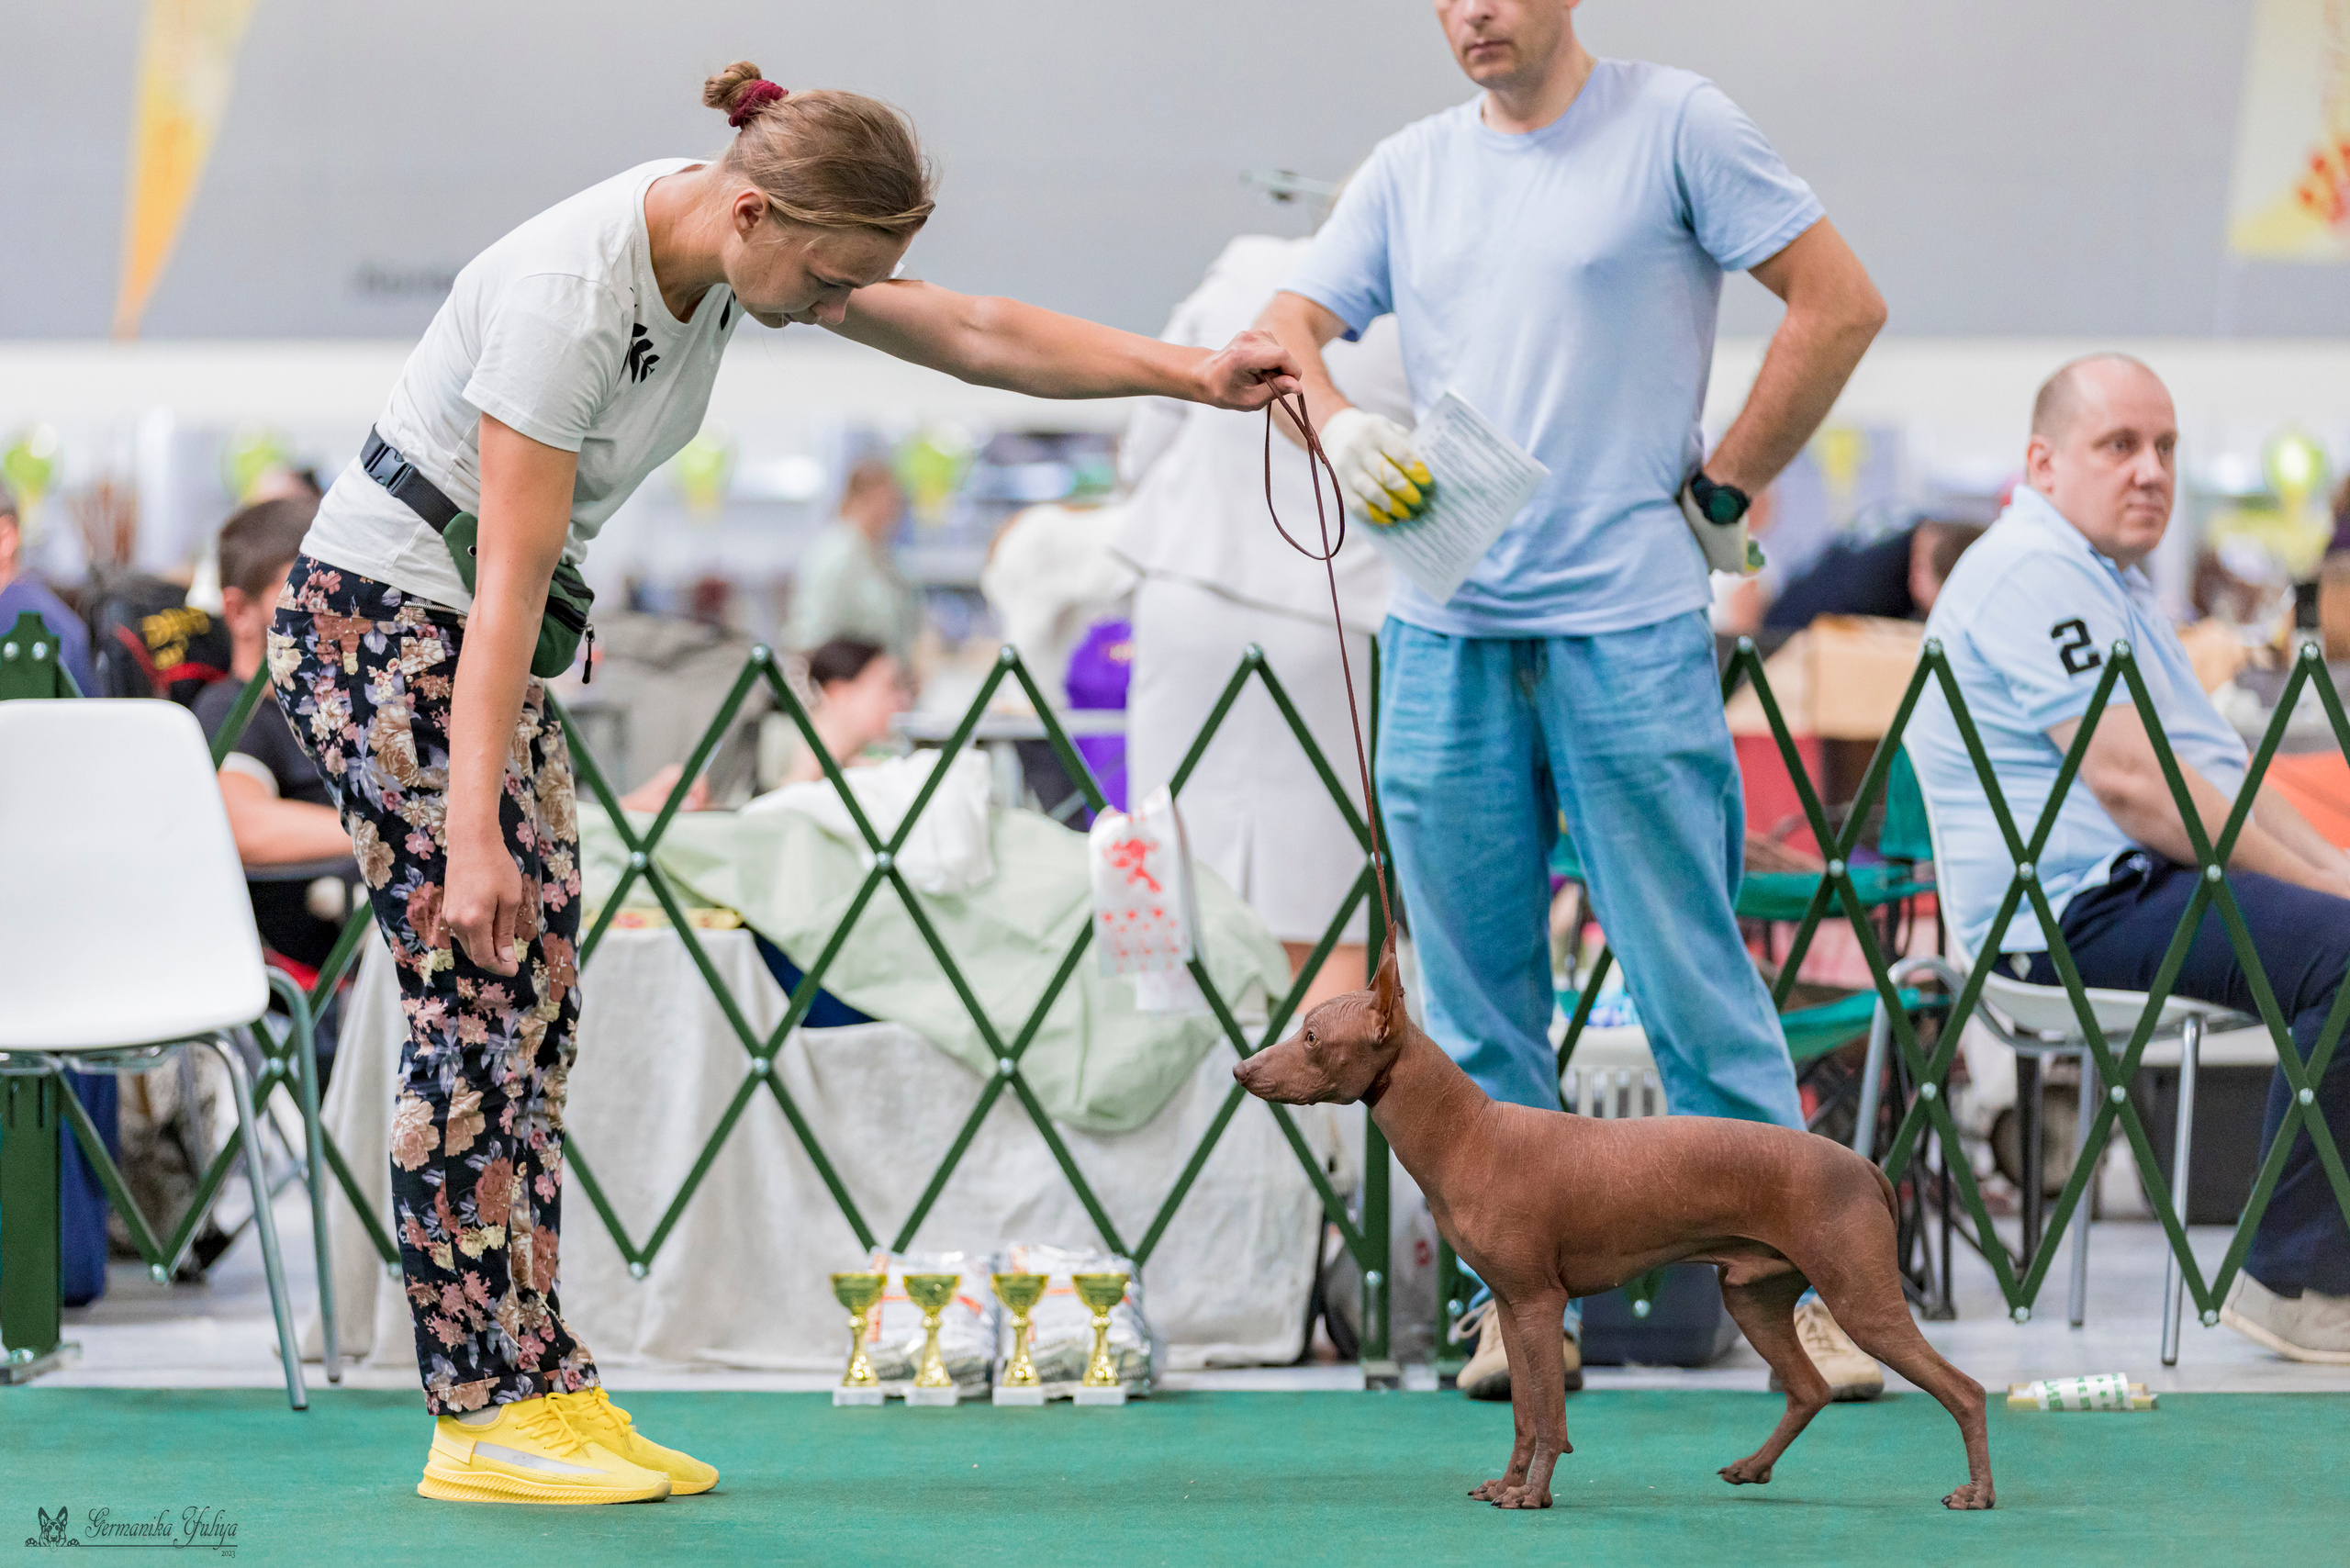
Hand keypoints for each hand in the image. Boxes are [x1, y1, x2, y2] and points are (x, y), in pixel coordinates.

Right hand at [441, 830, 525, 976]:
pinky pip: (462, 931)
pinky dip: (476, 935)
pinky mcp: (447, 907)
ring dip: (484, 947)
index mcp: (474, 922)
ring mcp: (448, 915)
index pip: (484, 958)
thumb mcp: (511, 900)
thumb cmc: (497, 867)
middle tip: (512, 957)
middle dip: (493, 959)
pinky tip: (491, 925)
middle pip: (474, 953)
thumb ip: (505, 932)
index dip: (500, 968)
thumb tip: (505, 959)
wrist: (472, 841)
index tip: (514, 970)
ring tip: (504, 939)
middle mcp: (456, 922)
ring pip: (467, 943)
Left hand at [1193, 328, 1300, 410]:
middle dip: (1283, 372)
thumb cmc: (1224, 391)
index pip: (1281, 356)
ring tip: (1260, 377)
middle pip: (1283, 354)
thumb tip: (1299, 387)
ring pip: (1282, 351)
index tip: (1290, 388)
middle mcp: (1248, 338)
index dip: (1292, 372)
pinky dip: (1273, 361)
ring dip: (1278, 367)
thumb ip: (1275, 391)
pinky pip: (1276, 348)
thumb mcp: (1249, 400)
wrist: (1206, 375)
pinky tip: (1259, 368)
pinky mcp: (1257, 332)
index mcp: (1243, 355)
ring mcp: (1252, 332)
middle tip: (1267, 385)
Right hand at [1321, 407, 1432, 524]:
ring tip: (1407, 514)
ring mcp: (1345, 468)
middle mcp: (1357, 448)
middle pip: (1386, 475)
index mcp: (1374, 430)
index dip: (1415, 470)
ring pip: (1372, 492)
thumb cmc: (1374, 435)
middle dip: (1406, 492)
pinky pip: (1357, 506)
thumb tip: (1424, 476)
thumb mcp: (1389, 429)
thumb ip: (1406, 446)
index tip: (1428, 484)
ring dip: (1392, 507)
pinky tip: (1389, 519)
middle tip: (1420, 503)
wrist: (1337, 434)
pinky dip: (1374, 516)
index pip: (1399, 452)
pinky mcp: (1338, 485)